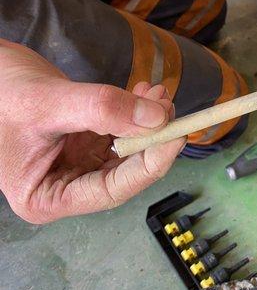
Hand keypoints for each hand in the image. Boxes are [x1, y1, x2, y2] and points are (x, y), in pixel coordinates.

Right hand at [0, 40, 185, 222]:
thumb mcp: (48, 104)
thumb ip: (101, 110)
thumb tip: (156, 118)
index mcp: (48, 198)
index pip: (112, 191)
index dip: (148, 166)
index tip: (175, 138)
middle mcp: (67, 186)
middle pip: (124, 172)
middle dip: (151, 140)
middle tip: (168, 109)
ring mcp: (77, 163)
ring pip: (126, 150)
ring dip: (147, 123)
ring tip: (158, 93)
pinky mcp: (85, 142)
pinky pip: (119, 131)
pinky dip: (135, 112)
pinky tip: (146, 91)